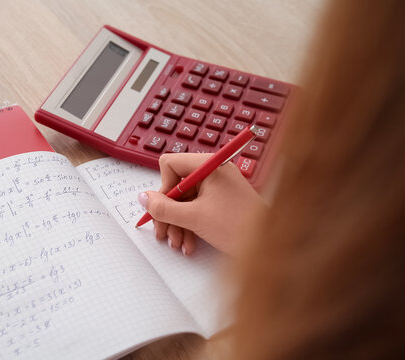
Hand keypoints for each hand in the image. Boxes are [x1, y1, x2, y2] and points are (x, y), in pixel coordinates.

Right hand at [138, 153, 266, 255]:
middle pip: (176, 186)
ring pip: (185, 201)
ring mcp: (219, 187)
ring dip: (178, 224)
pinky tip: (190, 244)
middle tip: (162, 233)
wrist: (270, 247)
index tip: (165, 208)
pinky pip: (198, 208)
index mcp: (209, 166)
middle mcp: (213, 172)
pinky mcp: (222, 202)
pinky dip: (190, 226)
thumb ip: (164, 207)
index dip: (163, 187)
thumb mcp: (194, 218)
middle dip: (168, 213)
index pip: (170, 164)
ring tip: (178, 244)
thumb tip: (144, 198)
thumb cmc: (240, 227)